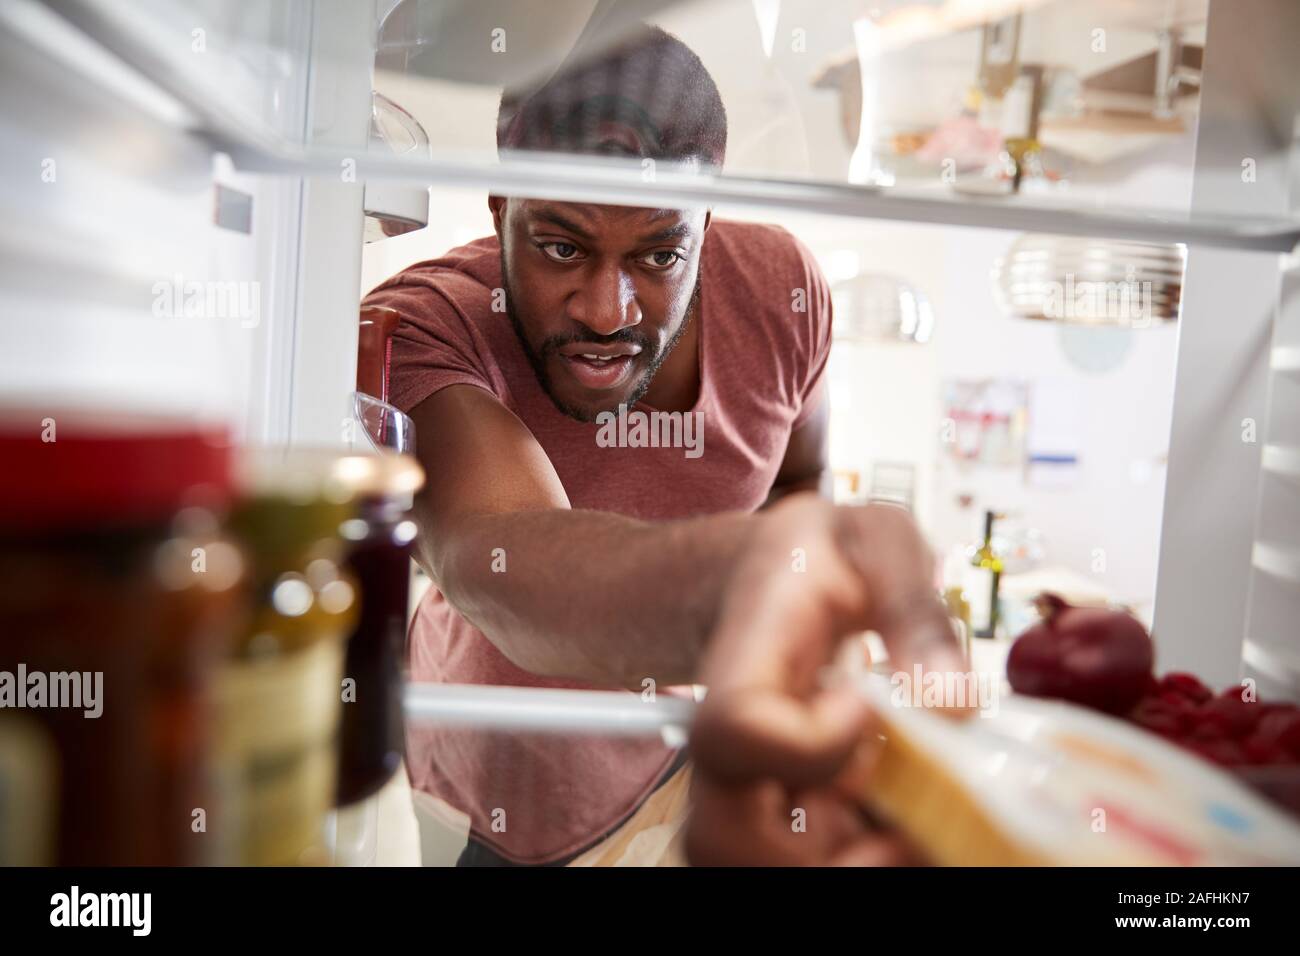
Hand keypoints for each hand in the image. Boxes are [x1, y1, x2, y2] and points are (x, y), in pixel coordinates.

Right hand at [685, 495, 966, 865]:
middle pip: (721, 838)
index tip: (869, 703)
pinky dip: (874, 856)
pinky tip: (913, 819)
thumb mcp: (876, 540)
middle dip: (820, 854)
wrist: (779, 575)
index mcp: (743, 660)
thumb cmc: (822, 555)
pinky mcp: (791, 813)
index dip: (808, 741)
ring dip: (854, 863)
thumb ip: (915, 608)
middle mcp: (733, 741)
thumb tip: (953, 701)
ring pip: (767, 866)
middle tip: (903, 823)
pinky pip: (818, 859)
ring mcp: (756, 785)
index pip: (735, 729)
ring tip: (916, 824)